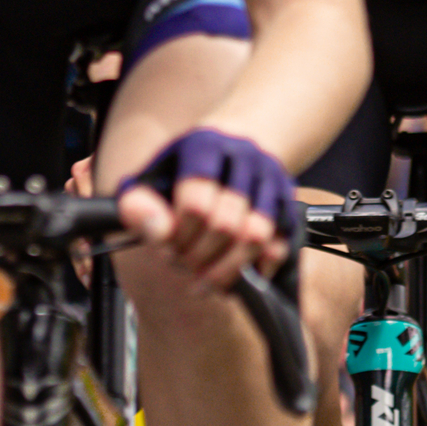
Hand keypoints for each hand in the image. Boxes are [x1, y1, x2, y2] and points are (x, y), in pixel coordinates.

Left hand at [115, 130, 297, 292]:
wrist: (229, 144)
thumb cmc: (182, 170)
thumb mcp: (151, 178)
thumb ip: (137, 204)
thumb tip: (155, 232)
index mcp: (205, 145)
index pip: (196, 202)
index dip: (178, 236)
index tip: (166, 248)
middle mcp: (244, 157)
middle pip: (226, 224)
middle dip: (199, 256)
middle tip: (183, 266)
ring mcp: (272, 178)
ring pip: (257, 236)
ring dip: (226, 269)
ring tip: (205, 281)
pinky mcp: (289, 202)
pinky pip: (279, 246)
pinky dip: (255, 270)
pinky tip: (231, 277)